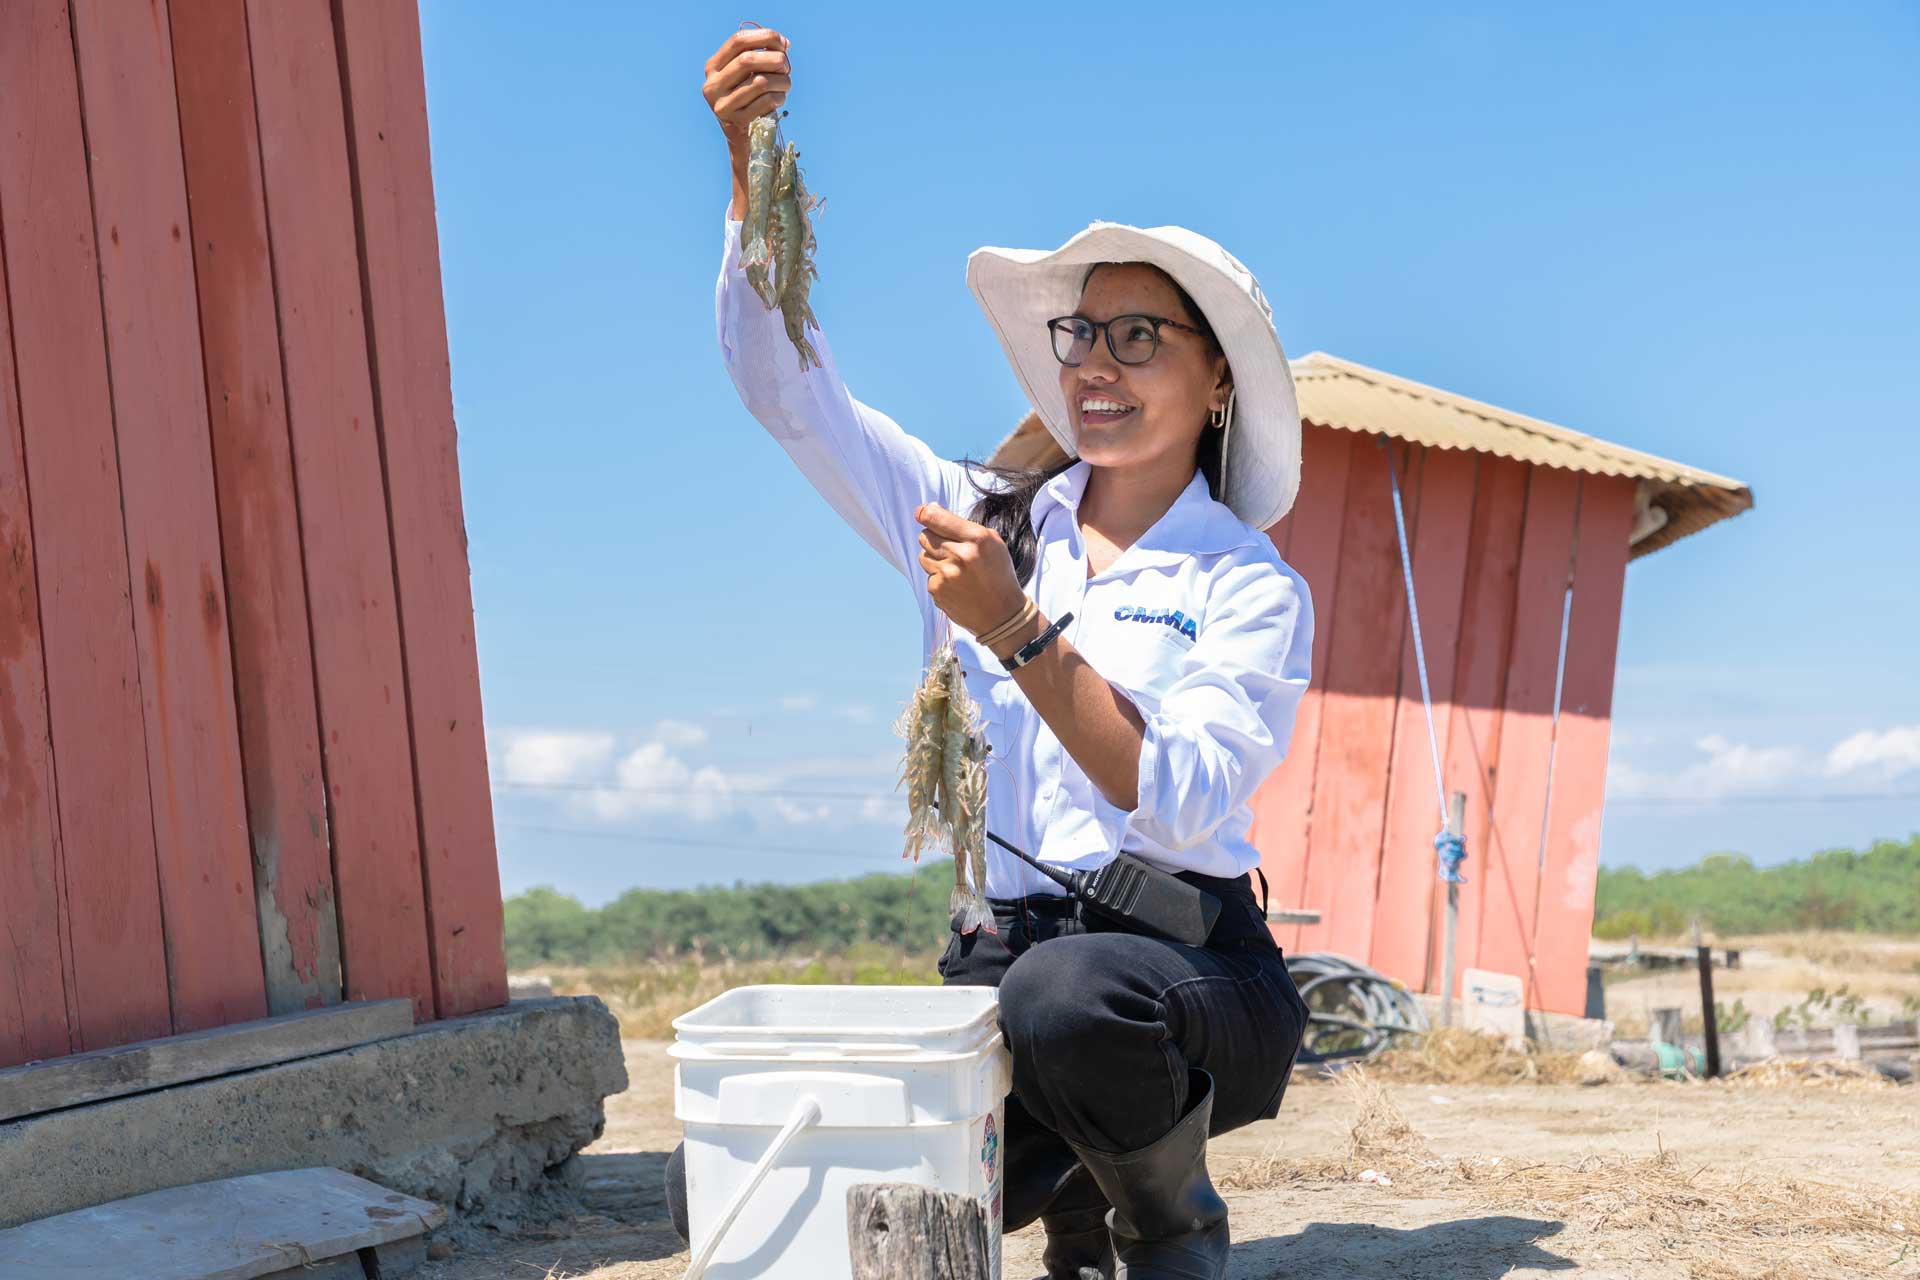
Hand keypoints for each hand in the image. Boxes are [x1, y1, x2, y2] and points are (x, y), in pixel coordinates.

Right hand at [703, 26, 791, 214]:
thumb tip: (784, 44)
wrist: (741, 138)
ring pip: (761, 81)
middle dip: (775, 60)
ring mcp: (721, 105)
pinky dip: (779, 98)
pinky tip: (779, 100)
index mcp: (712, 67)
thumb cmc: (748, 99)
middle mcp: (712, 85)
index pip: (738, 41)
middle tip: (786, 67)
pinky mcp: (735, 122)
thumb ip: (758, 56)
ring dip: (782, 81)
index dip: (765, 37)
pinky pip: (766, 102)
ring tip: (785, 84)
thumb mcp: (745, 75)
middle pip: (748, 60)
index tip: (784, 44)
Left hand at [916, 504, 1025, 638]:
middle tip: (950, 549)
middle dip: (934, 539)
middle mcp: (960, 555)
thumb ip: (961, 525)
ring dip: (935, 559)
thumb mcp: (992, 542)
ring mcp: (946, 574)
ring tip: (956, 569)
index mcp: (977, 538)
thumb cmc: (997, 574)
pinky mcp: (937, 590)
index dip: (924, 513)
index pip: (936, 518)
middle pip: (925, 536)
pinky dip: (938, 578)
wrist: (1002, 614)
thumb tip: (928, 510)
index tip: (921, 513)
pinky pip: (928, 575)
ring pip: (923, 556)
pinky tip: (955, 585)